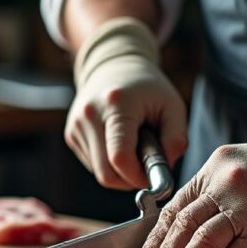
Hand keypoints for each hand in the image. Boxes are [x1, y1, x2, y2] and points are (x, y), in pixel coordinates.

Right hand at [66, 17, 187, 189]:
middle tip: (146, 167)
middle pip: (106, 174)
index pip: (120, 158)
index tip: (153, 174)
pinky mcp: (71, 134)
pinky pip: (93, 165)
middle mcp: (90, 114)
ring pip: (99, 173)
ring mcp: (77, 125)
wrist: (115, 67)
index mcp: (117, 105)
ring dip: (120, 172)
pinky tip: (118, 143)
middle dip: (129, 180)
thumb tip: (166, 171)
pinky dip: (109, 164)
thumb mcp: (173, 106)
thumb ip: (176, 139)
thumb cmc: (148, 89)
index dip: (138, 176)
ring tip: (134, 147)